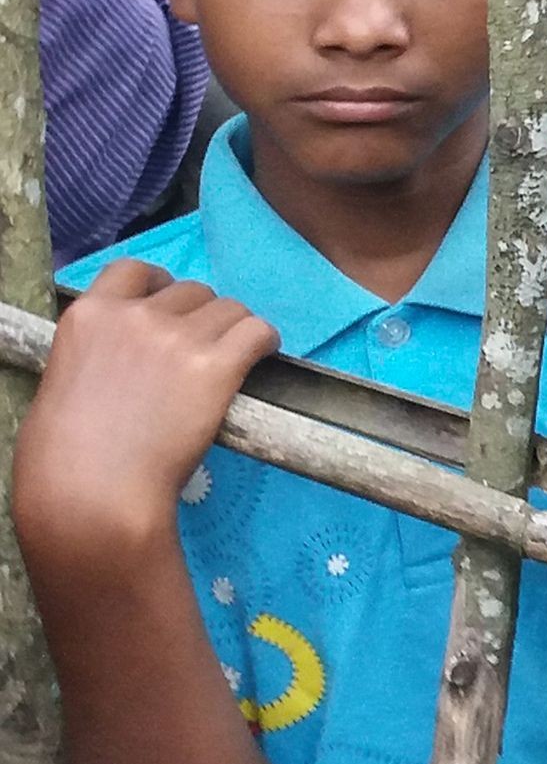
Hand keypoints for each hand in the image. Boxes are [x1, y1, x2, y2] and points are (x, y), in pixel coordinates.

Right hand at [13, 261, 275, 558]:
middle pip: (192, 291)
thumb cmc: (66, 454)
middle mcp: (135, 315)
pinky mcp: (216, 365)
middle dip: (199, 317)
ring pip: (230, 308)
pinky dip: (264, 342)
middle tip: (199, 352)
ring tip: (229, 360)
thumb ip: (99, 350)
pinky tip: (261, 358)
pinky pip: (258, 332)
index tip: (170, 308)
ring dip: (233, 330)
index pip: (135, 270)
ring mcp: (178, 337)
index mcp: (88, 314)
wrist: (92, 492)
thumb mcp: (65, 379)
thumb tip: (128, 355)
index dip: (160, 286)